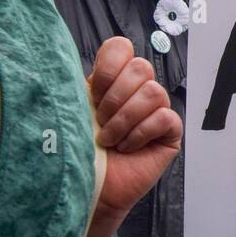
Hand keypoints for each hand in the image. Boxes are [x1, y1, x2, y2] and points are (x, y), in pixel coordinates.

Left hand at [79, 36, 182, 236]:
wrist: (86, 189)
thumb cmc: (75, 153)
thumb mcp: (71, 113)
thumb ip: (75, 85)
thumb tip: (65, 62)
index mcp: (111, 81)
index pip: (121, 47)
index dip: (110, 66)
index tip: (93, 92)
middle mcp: (136, 91)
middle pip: (141, 66)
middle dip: (116, 97)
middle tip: (100, 121)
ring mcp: (156, 111)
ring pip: (154, 92)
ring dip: (125, 118)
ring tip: (110, 139)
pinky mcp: (170, 132)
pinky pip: (164, 118)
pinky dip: (141, 133)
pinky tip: (127, 147)